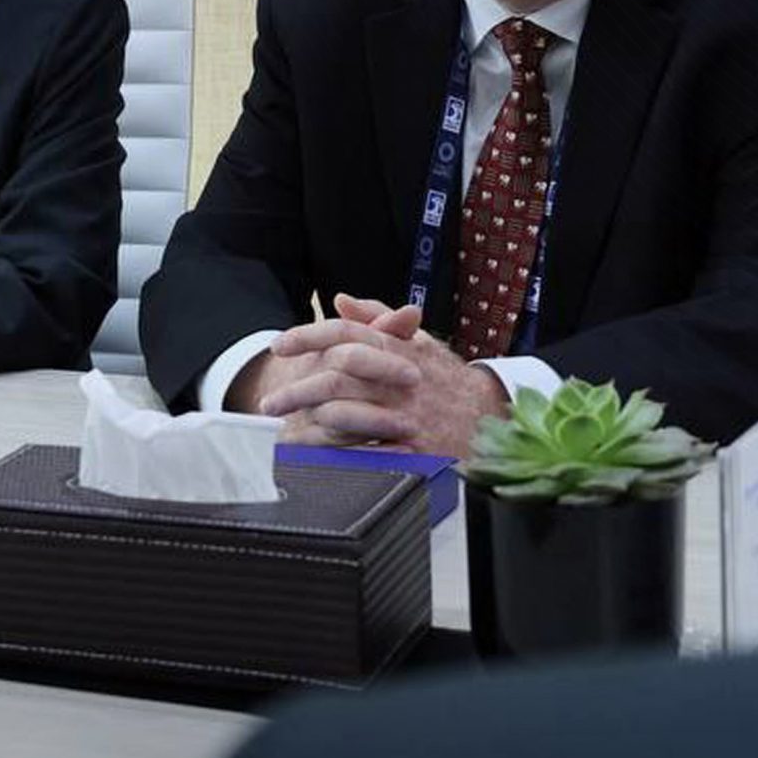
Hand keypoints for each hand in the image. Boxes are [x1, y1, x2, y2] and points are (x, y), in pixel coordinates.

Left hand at [254, 294, 507, 457]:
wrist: (488, 418)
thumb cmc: (446, 379)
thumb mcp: (420, 341)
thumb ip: (380, 319)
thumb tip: (342, 300)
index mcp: (397, 350)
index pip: (346, 333)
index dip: (308, 336)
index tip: (279, 345)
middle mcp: (397, 381)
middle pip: (335, 378)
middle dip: (296, 390)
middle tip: (269, 403)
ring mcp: (403, 416)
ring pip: (344, 416)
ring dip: (308, 424)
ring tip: (284, 433)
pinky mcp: (408, 449)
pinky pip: (363, 453)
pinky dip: (335, 455)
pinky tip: (314, 458)